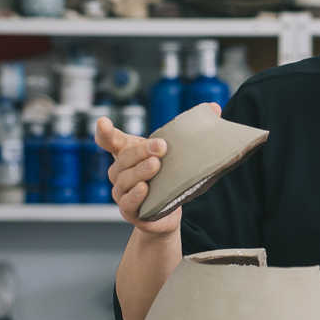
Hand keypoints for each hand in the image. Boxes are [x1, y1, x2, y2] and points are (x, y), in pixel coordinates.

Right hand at [93, 103, 220, 235]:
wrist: (169, 213)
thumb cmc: (167, 177)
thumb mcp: (176, 153)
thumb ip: (189, 130)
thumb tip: (215, 107)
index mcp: (128, 154)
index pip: (109, 140)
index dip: (105, 132)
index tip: (104, 122)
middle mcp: (120, 172)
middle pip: (123, 158)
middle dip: (141, 151)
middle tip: (161, 146)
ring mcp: (122, 192)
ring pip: (125, 180)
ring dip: (140, 171)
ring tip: (156, 165)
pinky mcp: (129, 211)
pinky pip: (127, 202)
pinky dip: (135, 195)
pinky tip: (145, 189)